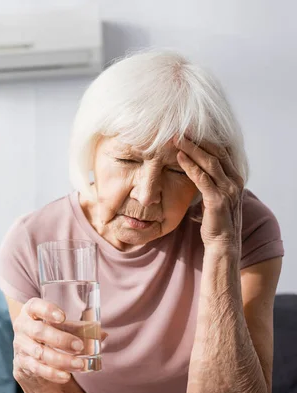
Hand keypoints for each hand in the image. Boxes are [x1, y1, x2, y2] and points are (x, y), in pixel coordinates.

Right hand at [12, 298, 105, 389]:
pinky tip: (66, 376)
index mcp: (30, 311)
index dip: (47, 310)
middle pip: (39, 331)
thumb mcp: (58, 324)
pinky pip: (38, 368)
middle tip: (80, 346)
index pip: (35, 306)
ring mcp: (21, 345)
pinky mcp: (23, 362)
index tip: (63, 317)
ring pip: (40, 353)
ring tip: (80, 364)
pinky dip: (53, 373)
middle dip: (60, 339)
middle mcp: (23, 326)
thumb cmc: (47, 330)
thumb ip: (78, 328)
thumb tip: (102, 334)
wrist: (27, 349)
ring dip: (61, 360)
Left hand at [175, 138, 243, 253]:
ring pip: (209, 163)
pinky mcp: (217, 200)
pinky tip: (179, 157)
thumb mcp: (214, 197)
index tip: (190, 130)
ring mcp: (228, 190)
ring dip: (191, 149)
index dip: (206, 140)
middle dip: (198, 140)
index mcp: (235, 179)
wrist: (223, 244)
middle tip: (180, 129)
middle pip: (216, 153)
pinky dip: (190, 166)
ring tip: (176, 139)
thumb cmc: (215, 221)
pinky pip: (201, 178)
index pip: (221, 153)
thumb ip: (209, 183)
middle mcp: (234, 182)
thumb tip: (195, 171)